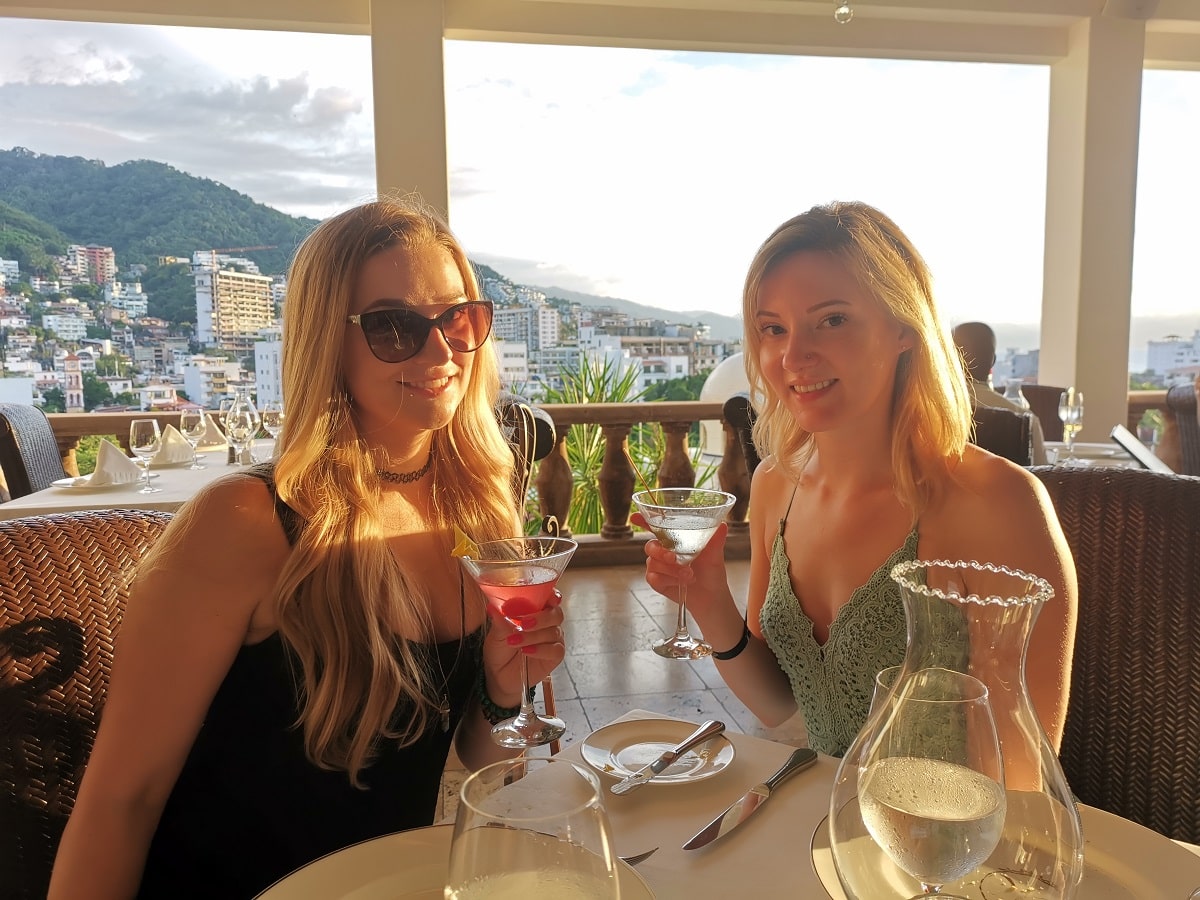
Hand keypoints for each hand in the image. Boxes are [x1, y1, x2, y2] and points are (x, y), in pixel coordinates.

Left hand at [480, 589, 564, 705]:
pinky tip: (526, 651)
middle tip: (523, 624)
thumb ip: (499, 620)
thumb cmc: (500, 649)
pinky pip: (555, 649)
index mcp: (536, 610)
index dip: (552, 595)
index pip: (550, 597)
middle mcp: (548, 622)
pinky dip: (540, 650)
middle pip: (556, 614)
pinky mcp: (555, 655)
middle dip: (541, 618)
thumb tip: (492, 607)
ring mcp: (553, 639)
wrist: (499, 675)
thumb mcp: (496, 633)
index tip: (548, 597)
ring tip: (513, 642)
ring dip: (532, 636)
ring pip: (553, 632)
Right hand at [634, 512, 730, 617]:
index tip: (635, 517)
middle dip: (660, 552)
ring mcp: (659, 567)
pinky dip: (669, 580)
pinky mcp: (657, 582)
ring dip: (672, 570)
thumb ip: (715, 539)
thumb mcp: (715, 553)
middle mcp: (663, 551)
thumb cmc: (712, 571)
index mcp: (674, 539)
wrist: (712, 595)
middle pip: (650, 546)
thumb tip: (723, 525)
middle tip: (674, 558)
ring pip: (653, 563)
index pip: (654, 527)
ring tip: (689, 575)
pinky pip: (654, 578)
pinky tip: (682, 583)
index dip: (643, 520)